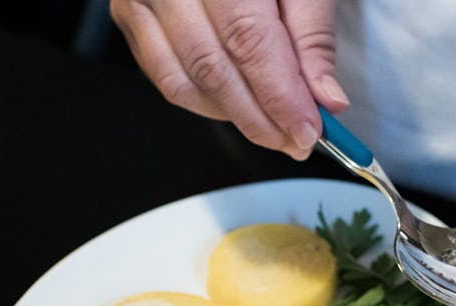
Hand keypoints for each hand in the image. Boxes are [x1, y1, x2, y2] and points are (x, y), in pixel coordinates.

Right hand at [110, 0, 348, 158]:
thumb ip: (313, 34)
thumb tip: (326, 98)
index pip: (248, 42)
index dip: (279, 96)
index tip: (310, 131)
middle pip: (212, 69)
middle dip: (259, 117)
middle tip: (296, 142)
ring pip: (181, 81)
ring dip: (230, 116)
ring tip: (272, 130)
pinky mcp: (129, 12)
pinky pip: (161, 73)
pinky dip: (201, 99)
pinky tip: (235, 105)